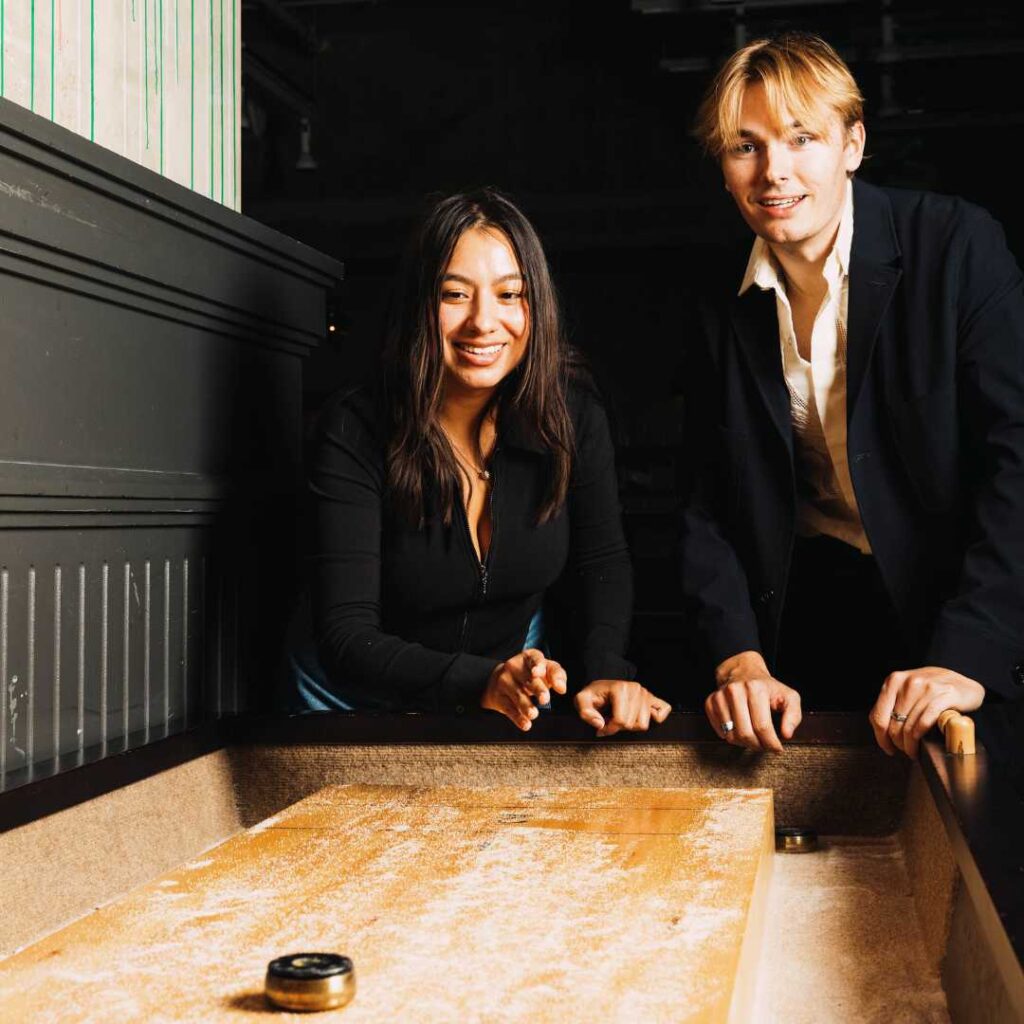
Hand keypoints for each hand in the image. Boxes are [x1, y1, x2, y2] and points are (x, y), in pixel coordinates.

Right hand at [480, 649, 567, 730]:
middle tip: (545, 699)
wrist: (500, 680)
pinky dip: (518, 718)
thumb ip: (557, 675)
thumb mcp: (545, 669)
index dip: (537, 666)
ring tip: (534, 714)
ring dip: (526, 705)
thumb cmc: (530, 674)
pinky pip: (509, 708)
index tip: (538, 673)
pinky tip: (526, 724)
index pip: (535, 659)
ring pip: (518, 695)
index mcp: (528, 657)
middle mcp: (514, 666)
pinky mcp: (499, 697)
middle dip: (537, 689)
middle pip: (528, 679)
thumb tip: (562, 688)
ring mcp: (504, 681)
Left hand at [574, 680, 671, 736]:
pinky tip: (639, 716)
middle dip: (619, 727)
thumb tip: (600, 724)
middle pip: (632, 724)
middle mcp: (636, 689)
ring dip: (631, 725)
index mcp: (620, 688)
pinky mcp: (653, 698)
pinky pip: (662, 711)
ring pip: (644, 724)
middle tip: (610, 720)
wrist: (603, 686)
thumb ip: (585, 712)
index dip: (609, 728)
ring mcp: (646, 693)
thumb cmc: (594, 695)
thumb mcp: (581, 700)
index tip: (601, 726)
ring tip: (622, 718)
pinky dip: (654, 718)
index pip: (620, 721)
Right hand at [704, 650, 801, 751]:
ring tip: (754, 737)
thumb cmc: (767, 687)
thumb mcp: (789, 697)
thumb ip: (794, 715)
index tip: (777, 748)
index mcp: (755, 688)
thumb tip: (786, 734)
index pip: (762, 727)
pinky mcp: (710, 702)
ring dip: (744, 743)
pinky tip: (740, 729)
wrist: (743, 671)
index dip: (771, 743)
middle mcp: (735, 691)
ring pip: (731, 735)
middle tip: (765, 745)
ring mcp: (720, 696)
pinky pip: (720, 731)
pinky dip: (731, 736)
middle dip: (758, 746)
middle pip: (745, 734)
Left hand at [868, 666, 984, 757]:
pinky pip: (925, 723)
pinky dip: (921, 738)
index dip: (881, 737)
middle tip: (904, 751)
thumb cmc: (932, 689)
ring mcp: (927, 688)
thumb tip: (880, 731)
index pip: (877, 716)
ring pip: (909, 727)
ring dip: (910, 745)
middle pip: (893, 724)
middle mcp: (908, 683)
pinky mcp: (945, 696)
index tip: (888, 748)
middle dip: (897, 743)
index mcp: (893, 681)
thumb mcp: (907, 690)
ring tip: (913, 751)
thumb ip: (892, 704)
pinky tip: (923, 745)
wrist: (963, 681)